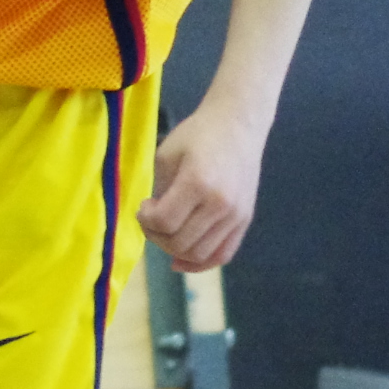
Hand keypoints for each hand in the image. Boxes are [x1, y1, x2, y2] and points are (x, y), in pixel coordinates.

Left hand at [137, 107, 266, 272]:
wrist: (238, 124)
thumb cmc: (197, 134)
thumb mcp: (167, 155)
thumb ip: (160, 191)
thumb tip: (154, 222)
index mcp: (198, 182)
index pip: (164, 222)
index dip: (145, 220)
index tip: (144, 206)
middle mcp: (221, 203)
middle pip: (180, 243)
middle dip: (156, 236)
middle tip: (151, 219)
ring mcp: (236, 215)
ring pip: (198, 254)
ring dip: (174, 250)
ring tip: (167, 231)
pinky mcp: (245, 220)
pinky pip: (222, 255)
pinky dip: (200, 263)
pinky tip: (181, 260)